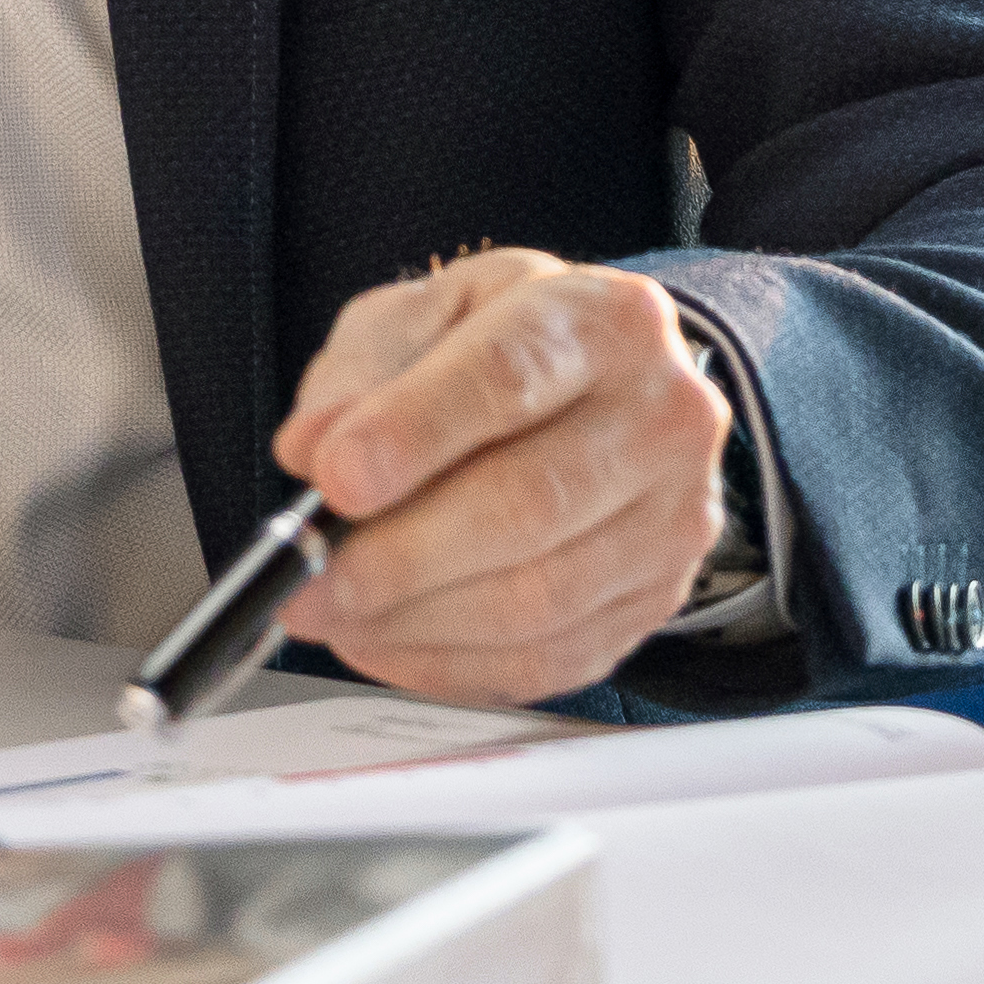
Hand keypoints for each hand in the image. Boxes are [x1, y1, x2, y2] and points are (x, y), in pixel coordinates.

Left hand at [268, 248, 737, 707]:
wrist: (602, 397)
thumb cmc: (506, 355)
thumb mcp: (424, 320)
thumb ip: (362, 375)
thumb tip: (312, 451)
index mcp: (605, 320)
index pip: (509, 376)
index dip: (414, 434)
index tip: (335, 479)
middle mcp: (662, 416)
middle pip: (529, 503)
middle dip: (399, 553)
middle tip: (310, 576)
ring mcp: (673, 519)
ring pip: (537, 597)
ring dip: (412, 619)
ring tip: (329, 610)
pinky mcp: (655, 602)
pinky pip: (544, 660)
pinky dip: (446, 663)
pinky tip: (384, 639)